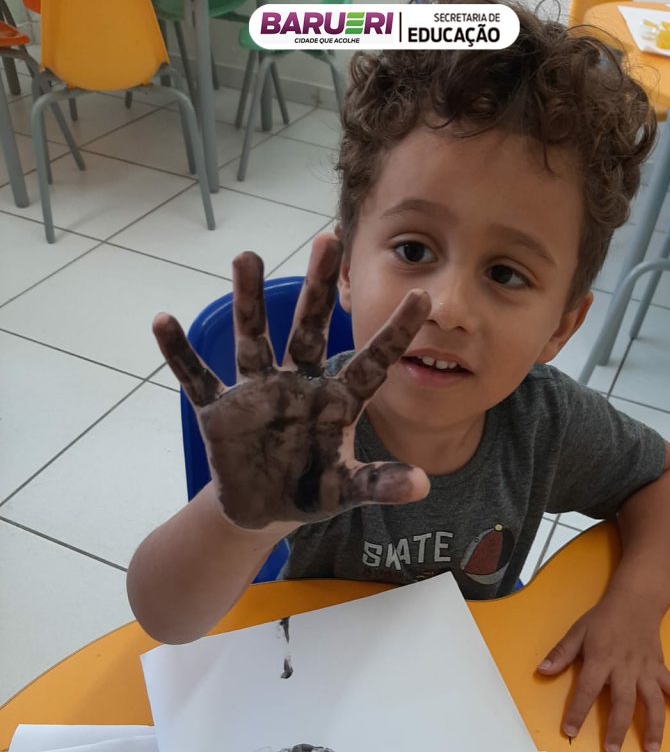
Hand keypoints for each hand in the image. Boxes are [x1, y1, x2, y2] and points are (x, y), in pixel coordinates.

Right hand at [152, 234, 430, 530]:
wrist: (263, 511)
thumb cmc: (311, 490)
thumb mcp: (346, 489)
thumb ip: (379, 483)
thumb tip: (422, 485)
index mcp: (336, 398)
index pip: (371, 361)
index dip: (396, 333)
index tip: (424, 297)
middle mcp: (298, 383)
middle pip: (308, 330)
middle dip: (316, 289)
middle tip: (326, 240)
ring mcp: (256, 391)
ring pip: (253, 337)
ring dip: (249, 299)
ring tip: (247, 257)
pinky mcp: (219, 409)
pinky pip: (196, 376)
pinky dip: (178, 352)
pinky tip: (163, 320)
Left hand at [537, 593, 669, 751]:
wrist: (635, 602)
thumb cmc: (602, 620)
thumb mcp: (577, 632)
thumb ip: (561, 653)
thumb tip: (541, 671)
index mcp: (601, 659)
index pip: (587, 689)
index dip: (578, 711)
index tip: (570, 731)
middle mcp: (625, 668)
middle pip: (623, 701)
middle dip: (617, 728)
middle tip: (612, 751)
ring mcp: (646, 670)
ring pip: (653, 701)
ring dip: (654, 726)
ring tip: (652, 750)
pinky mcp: (661, 669)